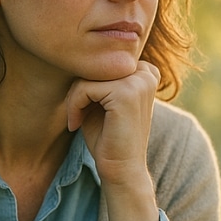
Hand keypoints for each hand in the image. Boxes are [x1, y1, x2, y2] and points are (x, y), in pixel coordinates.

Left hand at [66, 62, 159, 220]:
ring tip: (76, 119)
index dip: (86, 82)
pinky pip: (85, 88)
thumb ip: (96, 76)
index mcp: (145, 71)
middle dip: (78, 89)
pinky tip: (76, 124)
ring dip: (74, 98)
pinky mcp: (127, 93)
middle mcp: (146, 72)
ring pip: (88, 75)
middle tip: (75, 114)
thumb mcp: (100, 99)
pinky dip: (74, 106)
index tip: (83, 107)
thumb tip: (74, 50)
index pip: (101, 61)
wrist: (121, 170)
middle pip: (94, 65)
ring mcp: (139, 81)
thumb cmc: (107, 137)